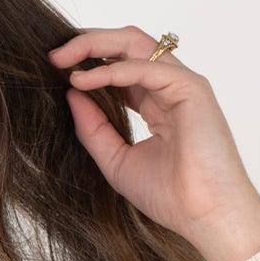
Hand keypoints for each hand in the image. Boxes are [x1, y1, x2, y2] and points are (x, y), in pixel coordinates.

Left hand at [46, 25, 259, 260]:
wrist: (205, 216)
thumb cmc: (172, 197)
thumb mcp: (117, 161)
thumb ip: (94, 128)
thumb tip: (71, 92)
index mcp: (157, 102)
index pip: (121, 66)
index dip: (89, 62)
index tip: (55, 69)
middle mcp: (170, 87)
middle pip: (127, 45)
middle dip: (88, 43)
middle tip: (54, 55)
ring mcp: (183, 84)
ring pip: (135, 44)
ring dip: (95, 45)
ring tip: (62, 59)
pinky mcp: (191, 88)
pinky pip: (144, 67)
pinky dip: (111, 70)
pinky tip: (83, 80)